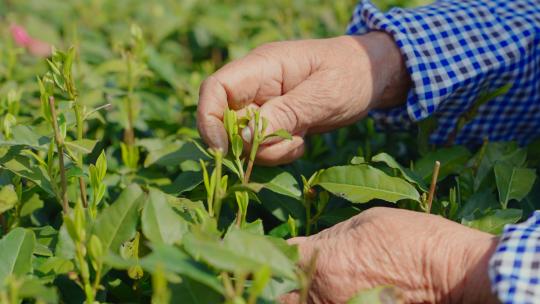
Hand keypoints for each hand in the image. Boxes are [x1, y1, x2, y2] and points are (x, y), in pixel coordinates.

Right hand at [197, 32, 409, 164]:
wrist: (372, 77)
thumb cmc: (351, 74)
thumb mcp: (323, 95)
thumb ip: (285, 114)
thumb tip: (245, 138)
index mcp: (262, 67)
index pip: (215, 89)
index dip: (209, 119)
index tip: (224, 150)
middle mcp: (256, 86)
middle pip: (226, 120)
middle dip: (248, 144)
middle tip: (285, 142)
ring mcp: (264, 104)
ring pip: (244, 139)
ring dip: (269, 150)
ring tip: (301, 137)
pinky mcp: (273, 121)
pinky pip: (262, 146)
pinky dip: (279, 151)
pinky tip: (303, 139)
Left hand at [280, 208, 499, 303]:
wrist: (452, 272)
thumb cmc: (412, 238)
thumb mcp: (367, 222)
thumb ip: (330, 236)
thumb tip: (309, 245)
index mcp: (323, 260)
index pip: (281, 258)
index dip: (277, 252)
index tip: (280, 250)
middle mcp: (324, 293)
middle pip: (282, 297)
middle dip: (284, 283)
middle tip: (291, 274)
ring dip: (302, 296)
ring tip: (315, 283)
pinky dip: (325, 301)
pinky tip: (336, 293)